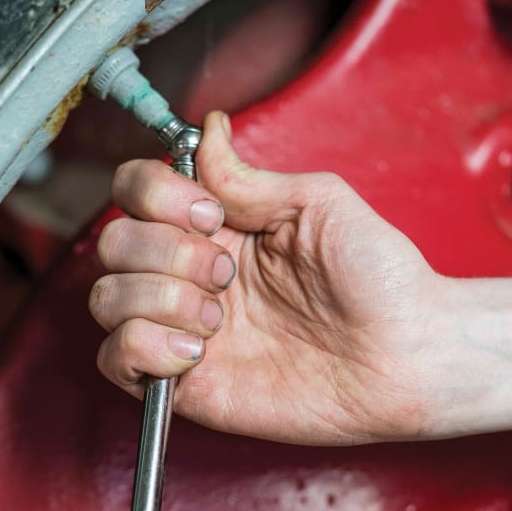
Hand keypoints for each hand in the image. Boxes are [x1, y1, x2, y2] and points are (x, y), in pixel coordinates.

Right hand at [89, 111, 450, 444]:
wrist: (406, 356)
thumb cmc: (378, 280)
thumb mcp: (317, 203)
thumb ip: (248, 177)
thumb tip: (208, 128)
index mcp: (216, 228)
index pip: (135, 191)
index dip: (157, 196)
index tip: (212, 216)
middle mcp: (188, 274)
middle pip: (113, 242)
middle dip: (166, 252)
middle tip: (227, 274)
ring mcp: (180, 328)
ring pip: (105, 298)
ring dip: (160, 299)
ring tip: (220, 318)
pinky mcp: (182, 382)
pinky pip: (115, 358)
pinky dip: (145, 347)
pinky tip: (198, 351)